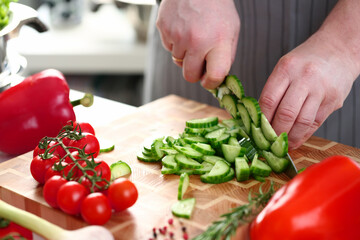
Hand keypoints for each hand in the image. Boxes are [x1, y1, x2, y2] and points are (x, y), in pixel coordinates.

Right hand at [156, 0, 239, 88]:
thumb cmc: (217, 8)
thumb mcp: (231, 30)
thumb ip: (226, 56)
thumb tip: (217, 79)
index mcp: (219, 42)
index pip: (215, 76)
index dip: (212, 83)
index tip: (210, 80)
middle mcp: (197, 41)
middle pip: (190, 76)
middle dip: (194, 73)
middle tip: (199, 61)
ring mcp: (178, 35)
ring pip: (177, 61)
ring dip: (185, 54)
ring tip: (192, 34)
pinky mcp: (164, 29)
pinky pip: (169, 47)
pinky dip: (175, 42)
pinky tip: (183, 27)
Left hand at [259, 31, 357, 149]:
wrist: (338, 49)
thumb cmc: (306, 60)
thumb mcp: (285, 67)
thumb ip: (274, 90)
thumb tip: (261, 119)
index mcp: (286, 69)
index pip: (268, 100)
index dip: (262, 120)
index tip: (257, 130)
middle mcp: (304, 78)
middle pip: (285, 114)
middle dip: (276, 132)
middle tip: (269, 141)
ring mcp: (320, 90)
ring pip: (301, 122)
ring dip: (290, 138)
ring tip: (282, 144)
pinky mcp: (333, 100)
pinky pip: (315, 123)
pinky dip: (304, 135)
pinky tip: (296, 140)